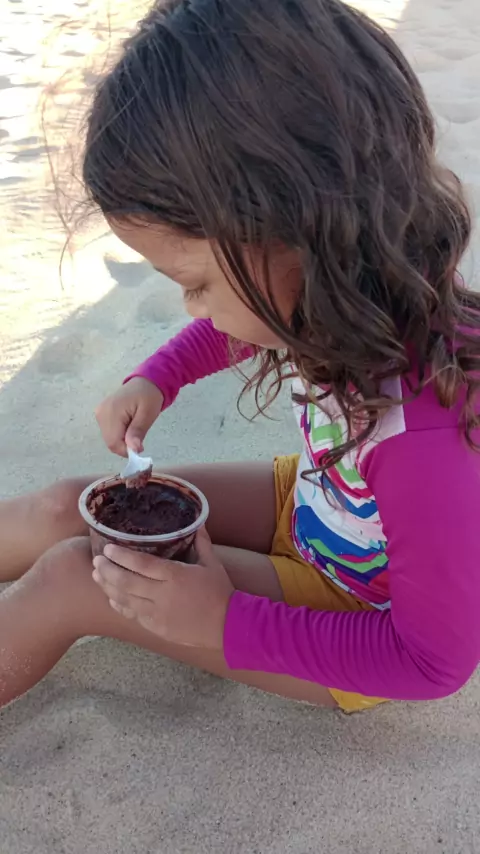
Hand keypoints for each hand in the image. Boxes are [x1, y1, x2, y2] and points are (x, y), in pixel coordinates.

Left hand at [92, 528, 233, 649]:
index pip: (142, 563)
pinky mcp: (157, 628)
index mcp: (176, 575)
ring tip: (97, 576)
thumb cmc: (220, 591)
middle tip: (96, 561)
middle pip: (126, 582)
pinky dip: (119, 605)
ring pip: (125, 600)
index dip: (121, 555)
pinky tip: (112, 597)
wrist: (228, 625)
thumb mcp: (212, 563)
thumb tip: (197, 521)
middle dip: (107, 570)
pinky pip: (132, 615)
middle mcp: (163, 595)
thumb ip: (201, 542)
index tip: (108, 548)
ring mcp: (158, 614)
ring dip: (108, 587)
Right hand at [95, 377, 163, 456]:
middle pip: (110, 442)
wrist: (145, 381)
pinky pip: (109, 432)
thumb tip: (134, 450)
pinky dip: (119, 434)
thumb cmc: (149, 396)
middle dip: (125, 445)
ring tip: (134, 427)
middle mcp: (101, 413)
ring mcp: (99, 413)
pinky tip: (128, 425)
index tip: (140, 447)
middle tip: (139, 437)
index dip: (126, 450)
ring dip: (123, 440)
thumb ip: (138, 431)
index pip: (114, 442)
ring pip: (109, 439)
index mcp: (111, 412)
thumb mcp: (148, 414)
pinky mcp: (101, 414)